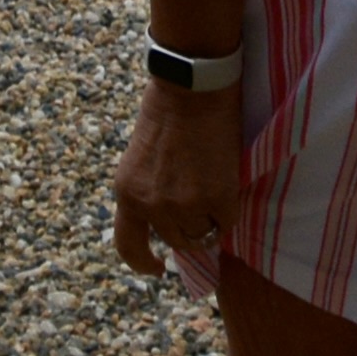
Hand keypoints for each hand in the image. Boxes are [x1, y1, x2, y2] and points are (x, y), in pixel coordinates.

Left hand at [110, 80, 236, 280]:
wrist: (192, 87)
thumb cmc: (166, 112)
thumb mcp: (140, 159)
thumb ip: (147, 190)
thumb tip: (166, 219)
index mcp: (127, 193)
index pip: (128, 246)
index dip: (143, 263)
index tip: (157, 268)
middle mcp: (151, 205)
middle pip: (177, 241)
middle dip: (190, 228)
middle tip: (201, 206)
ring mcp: (185, 205)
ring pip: (202, 234)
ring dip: (210, 218)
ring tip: (213, 187)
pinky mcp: (217, 198)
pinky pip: (227, 221)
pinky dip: (229, 208)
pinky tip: (226, 183)